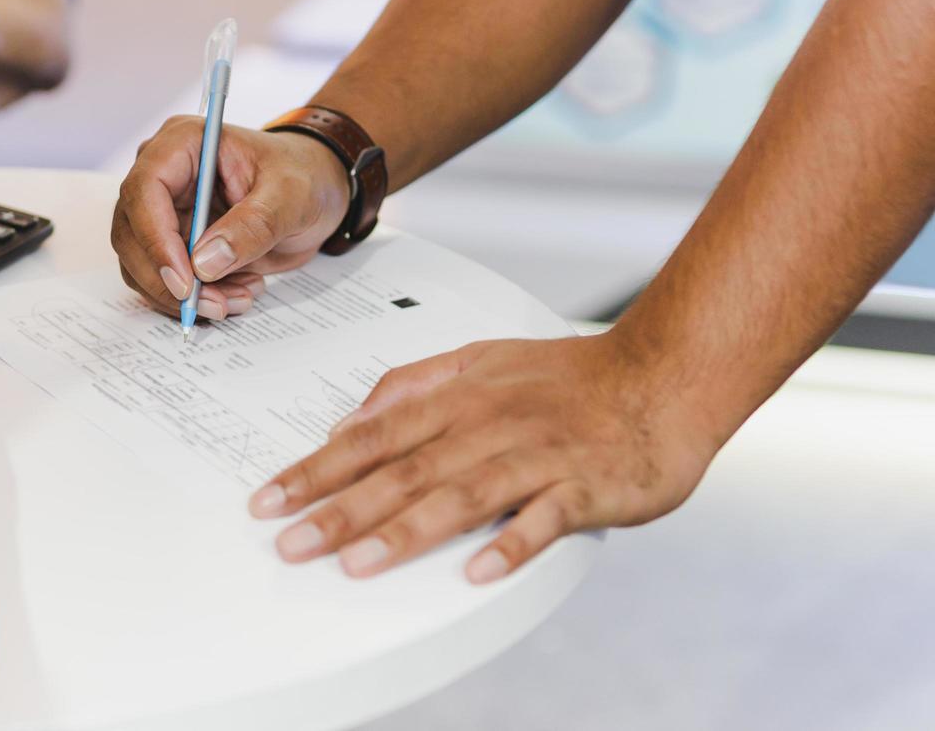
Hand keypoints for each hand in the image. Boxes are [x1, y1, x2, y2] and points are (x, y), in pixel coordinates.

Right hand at [112, 117, 350, 319]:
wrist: (316, 190)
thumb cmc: (304, 175)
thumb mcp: (292, 195)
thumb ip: (253, 225)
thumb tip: (204, 263)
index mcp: (184, 143)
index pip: (144, 190)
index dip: (155, 239)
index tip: (186, 280)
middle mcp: (164, 175)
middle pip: (131, 234)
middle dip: (168, 279)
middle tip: (214, 305)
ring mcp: (164, 211)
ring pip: (142, 265)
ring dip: (184, 296)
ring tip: (239, 298)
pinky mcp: (174, 243)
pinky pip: (164, 281)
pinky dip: (195, 299)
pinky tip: (236, 293)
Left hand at [247, 333, 718, 582]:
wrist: (664, 376)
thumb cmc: (569, 376)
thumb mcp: (479, 360)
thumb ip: (413, 386)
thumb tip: (351, 418)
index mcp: (459, 397)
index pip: (372, 435)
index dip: (317, 468)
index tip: (270, 500)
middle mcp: (489, 424)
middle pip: (403, 470)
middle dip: (341, 509)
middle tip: (291, 542)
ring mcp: (537, 456)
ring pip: (461, 495)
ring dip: (406, 530)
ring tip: (357, 563)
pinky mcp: (584, 487)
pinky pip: (544, 519)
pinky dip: (512, 545)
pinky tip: (478, 573)